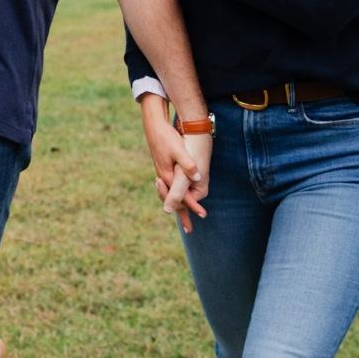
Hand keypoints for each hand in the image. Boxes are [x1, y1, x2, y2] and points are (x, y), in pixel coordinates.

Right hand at [143, 114, 210, 233]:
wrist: (154, 127)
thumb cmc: (168, 138)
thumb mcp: (179, 151)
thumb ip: (187, 165)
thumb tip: (196, 176)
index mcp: (167, 176)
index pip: (182, 196)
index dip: (194, 206)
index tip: (204, 215)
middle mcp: (163, 178)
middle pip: (174, 200)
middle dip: (183, 214)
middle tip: (189, 230)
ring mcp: (162, 174)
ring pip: (171, 195)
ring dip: (178, 207)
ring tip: (184, 218)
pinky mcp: (163, 169)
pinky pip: (170, 188)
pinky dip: (175, 196)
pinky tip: (179, 197)